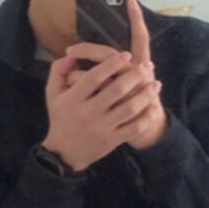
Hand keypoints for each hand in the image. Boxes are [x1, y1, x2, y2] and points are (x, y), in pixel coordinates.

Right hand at [41, 0, 166, 169]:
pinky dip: (146, 117)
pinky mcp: (112, 140)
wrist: (64, 153)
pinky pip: (134, 128)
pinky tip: (154, 107)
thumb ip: (58, 70)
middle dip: (135, 75)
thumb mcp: (52, 93)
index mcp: (73, 99)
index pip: (94, 77)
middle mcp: (88, 113)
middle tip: (147, 65)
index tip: (126, 54)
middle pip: (116, 90)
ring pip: (129, 109)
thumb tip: (71, 54)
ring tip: (156, 84)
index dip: (111, 64)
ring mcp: (102, 128)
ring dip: (146, 95)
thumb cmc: (60, 118)